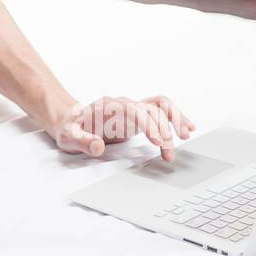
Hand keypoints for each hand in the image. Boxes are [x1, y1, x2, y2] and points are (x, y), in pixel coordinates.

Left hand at [50, 94, 194, 161]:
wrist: (70, 120)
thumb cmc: (70, 128)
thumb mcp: (69, 137)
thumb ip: (83, 141)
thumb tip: (98, 146)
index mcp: (107, 107)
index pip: (134, 110)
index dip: (148, 124)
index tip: (158, 141)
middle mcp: (123, 104)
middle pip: (150, 109)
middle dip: (163, 129)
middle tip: (169, 152)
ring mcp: (132, 108)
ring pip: (160, 107)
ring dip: (175, 120)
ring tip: (186, 136)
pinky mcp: (138, 116)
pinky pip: (160, 112)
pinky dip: (174, 118)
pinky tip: (186, 128)